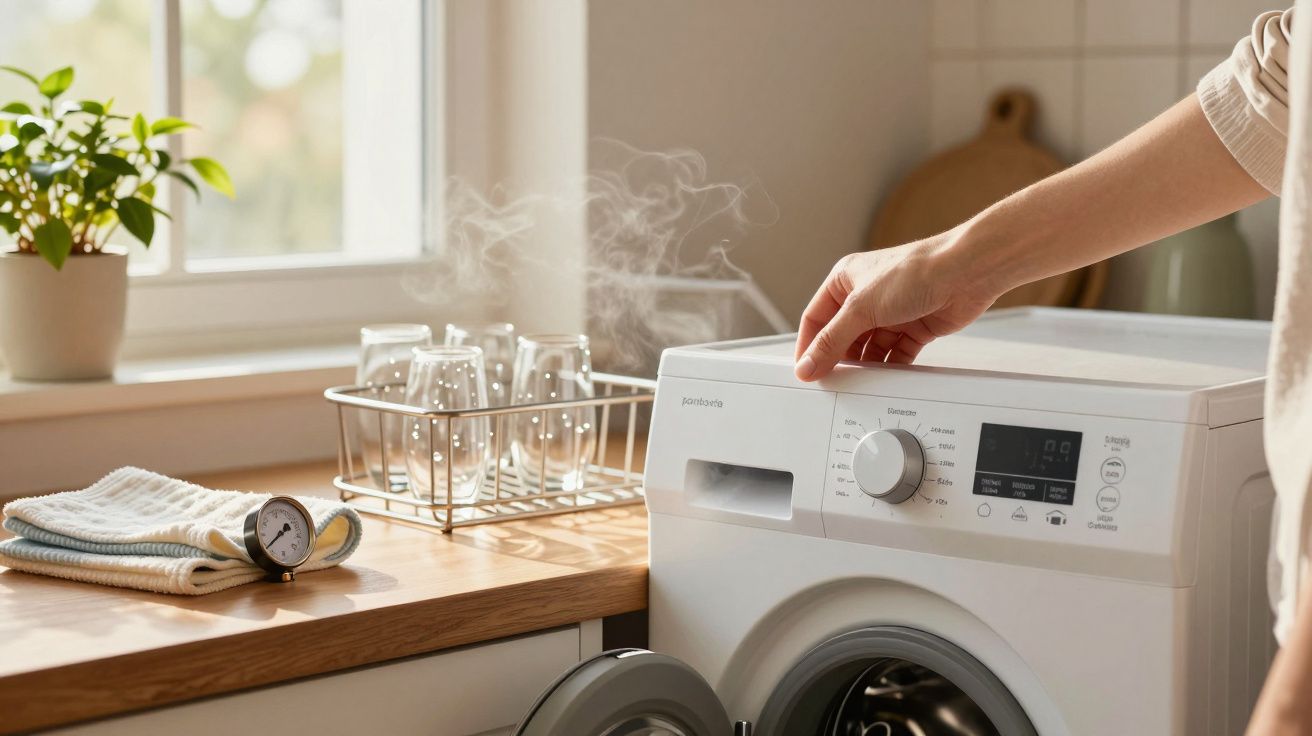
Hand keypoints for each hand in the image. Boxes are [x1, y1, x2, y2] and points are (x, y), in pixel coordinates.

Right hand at [793, 227, 1001, 380]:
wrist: (966, 273)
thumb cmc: (916, 270)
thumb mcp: (861, 307)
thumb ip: (832, 341)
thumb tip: (807, 364)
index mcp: (845, 281)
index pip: (816, 319)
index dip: (809, 346)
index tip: (805, 372)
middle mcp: (866, 296)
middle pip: (842, 337)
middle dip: (839, 358)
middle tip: (832, 381)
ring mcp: (891, 313)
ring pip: (869, 349)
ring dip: (866, 365)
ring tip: (861, 380)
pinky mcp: (914, 327)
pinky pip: (895, 354)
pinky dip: (890, 367)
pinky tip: (887, 376)